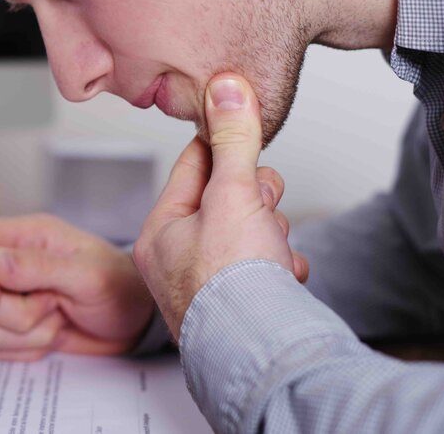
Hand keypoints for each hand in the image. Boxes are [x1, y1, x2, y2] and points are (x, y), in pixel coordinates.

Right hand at [0, 213, 154, 360]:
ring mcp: (14, 299)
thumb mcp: (86, 274)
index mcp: (28, 237)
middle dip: (8, 309)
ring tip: (58, 316)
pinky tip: (54, 334)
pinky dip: (27, 349)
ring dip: (25, 332)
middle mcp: (14, 266)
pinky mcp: (17, 330)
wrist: (138, 324)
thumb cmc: (121, 286)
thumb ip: (37, 267)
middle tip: (48, 303)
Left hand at [132, 73, 308, 340]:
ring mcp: (204, 288)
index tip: (244, 130)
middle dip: (255, 199)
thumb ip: (233, 140)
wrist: (262, 356)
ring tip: (272, 251)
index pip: (192, 165)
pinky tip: (283, 275)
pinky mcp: (236, 309)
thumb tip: (226, 87)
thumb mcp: (234, 194)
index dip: (224, 146)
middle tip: (263, 207)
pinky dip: (278, 267)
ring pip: (248, 234)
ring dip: (271, 234)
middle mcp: (174, 262)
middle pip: (224, 200)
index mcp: (160, 232)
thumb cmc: (234, 285)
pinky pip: (262, 270)